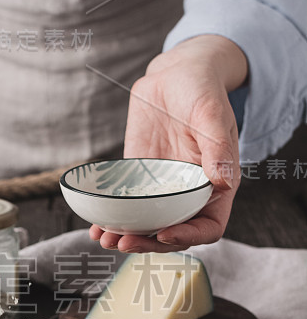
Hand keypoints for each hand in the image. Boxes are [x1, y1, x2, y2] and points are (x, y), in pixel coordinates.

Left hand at [90, 35, 247, 252]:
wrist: (174, 75)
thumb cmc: (202, 90)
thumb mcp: (212, 114)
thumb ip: (219, 148)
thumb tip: (224, 181)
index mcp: (216, 186)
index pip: (209, 227)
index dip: (188, 236)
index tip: (163, 234)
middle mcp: (190, 194)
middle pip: (173, 233)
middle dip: (148, 244)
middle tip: (124, 243)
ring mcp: (163, 189)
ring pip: (147, 226)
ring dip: (127, 238)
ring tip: (105, 240)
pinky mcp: (139, 180)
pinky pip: (126, 206)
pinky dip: (112, 220)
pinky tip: (95, 228)